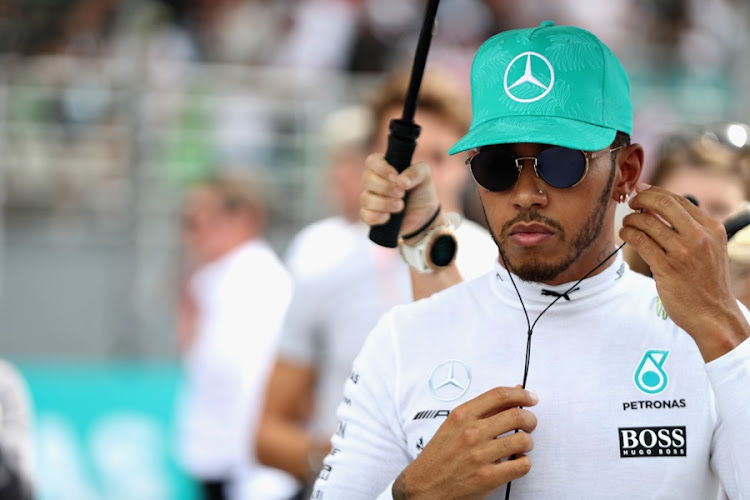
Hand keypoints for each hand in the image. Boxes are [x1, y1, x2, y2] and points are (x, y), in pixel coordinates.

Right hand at [360, 153, 439, 237]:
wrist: (424, 214)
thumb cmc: (420, 190)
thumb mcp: (424, 176)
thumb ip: (416, 172)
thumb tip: (401, 181)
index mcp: (383, 167)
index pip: (372, 161)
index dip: (381, 169)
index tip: (395, 177)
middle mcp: (373, 181)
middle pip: (367, 180)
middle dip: (385, 187)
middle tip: (401, 193)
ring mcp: (370, 199)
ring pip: (366, 199)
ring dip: (384, 203)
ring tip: (400, 205)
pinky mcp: (370, 215)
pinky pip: (366, 215)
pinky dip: (376, 216)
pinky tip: (388, 217)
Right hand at [392, 387, 537, 499]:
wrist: (424, 486)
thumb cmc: (439, 456)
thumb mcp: (454, 425)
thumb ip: (483, 410)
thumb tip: (514, 392)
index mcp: (462, 415)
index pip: (500, 395)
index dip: (521, 394)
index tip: (530, 398)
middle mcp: (471, 432)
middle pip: (517, 415)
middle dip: (530, 419)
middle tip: (529, 424)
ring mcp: (480, 455)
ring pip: (524, 441)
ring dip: (528, 443)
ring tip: (520, 446)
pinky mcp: (488, 478)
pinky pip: (522, 465)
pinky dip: (523, 463)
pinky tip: (514, 462)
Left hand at [620, 184, 749, 360]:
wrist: (714, 315)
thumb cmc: (706, 281)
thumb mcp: (709, 249)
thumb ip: (689, 229)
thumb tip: (656, 207)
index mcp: (712, 228)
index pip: (679, 200)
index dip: (655, 192)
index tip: (640, 191)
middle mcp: (699, 237)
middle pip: (663, 204)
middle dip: (641, 198)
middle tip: (630, 202)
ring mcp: (683, 252)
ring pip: (647, 223)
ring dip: (631, 220)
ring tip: (626, 224)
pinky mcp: (667, 268)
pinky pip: (640, 242)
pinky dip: (628, 234)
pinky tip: (625, 235)